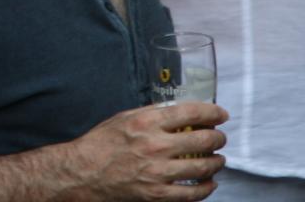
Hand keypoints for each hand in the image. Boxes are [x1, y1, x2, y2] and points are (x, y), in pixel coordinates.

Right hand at [59, 103, 226, 200]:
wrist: (83, 172)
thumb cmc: (100, 143)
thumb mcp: (123, 118)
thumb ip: (151, 113)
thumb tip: (178, 111)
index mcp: (146, 122)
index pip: (191, 112)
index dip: (212, 112)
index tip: (220, 115)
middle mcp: (155, 145)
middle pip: (204, 139)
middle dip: (218, 138)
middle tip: (220, 138)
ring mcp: (158, 172)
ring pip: (204, 166)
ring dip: (217, 162)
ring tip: (217, 159)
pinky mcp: (158, 194)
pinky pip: (193, 192)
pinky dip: (207, 187)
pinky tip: (209, 182)